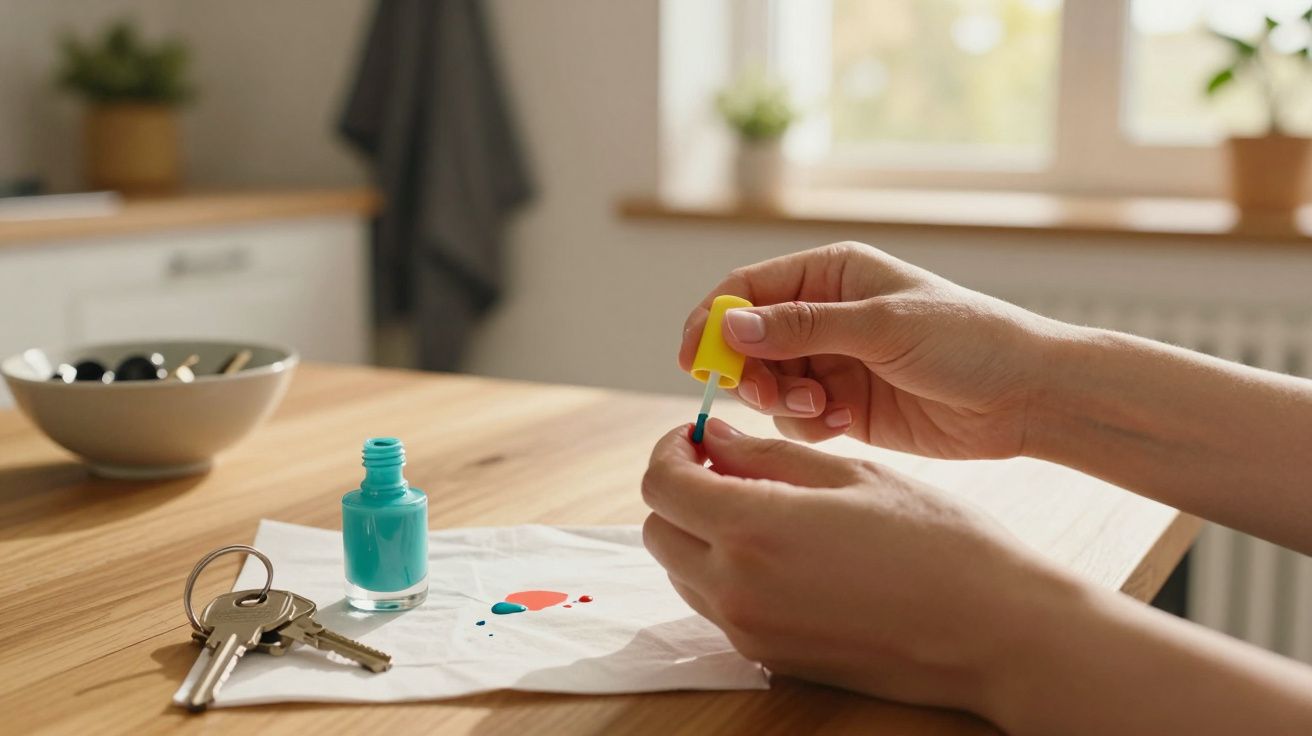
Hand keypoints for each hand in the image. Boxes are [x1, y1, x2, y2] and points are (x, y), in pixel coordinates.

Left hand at [641, 419, 1073, 717]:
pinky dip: (726, 572)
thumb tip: (709, 438)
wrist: (994, 630)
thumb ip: (764, 456)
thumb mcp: (849, 474)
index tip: (697, 436)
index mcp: (751, 529)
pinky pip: (716, 606)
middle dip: (680, 490)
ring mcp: (749, 631)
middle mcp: (736, 588)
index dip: (671, 450)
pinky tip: (781, 552)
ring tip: (760, 508)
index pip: (661, 484)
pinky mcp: (770, 658)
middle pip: (658, 530)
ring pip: (682, 571)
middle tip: (727, 466)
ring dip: (700, 533)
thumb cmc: (936, 541)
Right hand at [678, 242, 1069, 458]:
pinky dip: (810, 426)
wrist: (1027, 396)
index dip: (713, 321)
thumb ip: (802, 327)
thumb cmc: (967, 340)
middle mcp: (824, 315)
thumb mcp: (882, 326)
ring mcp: (834, 362)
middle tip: (767, 396)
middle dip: (749, 372)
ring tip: (825, 410)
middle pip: (748, 341)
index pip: (746, 289)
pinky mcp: (846, 406)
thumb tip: (729, 324)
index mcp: (831, 274)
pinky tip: (848, 424)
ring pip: (769, 384)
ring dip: (782, 402)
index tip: (695, 360)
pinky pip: (798, 418)